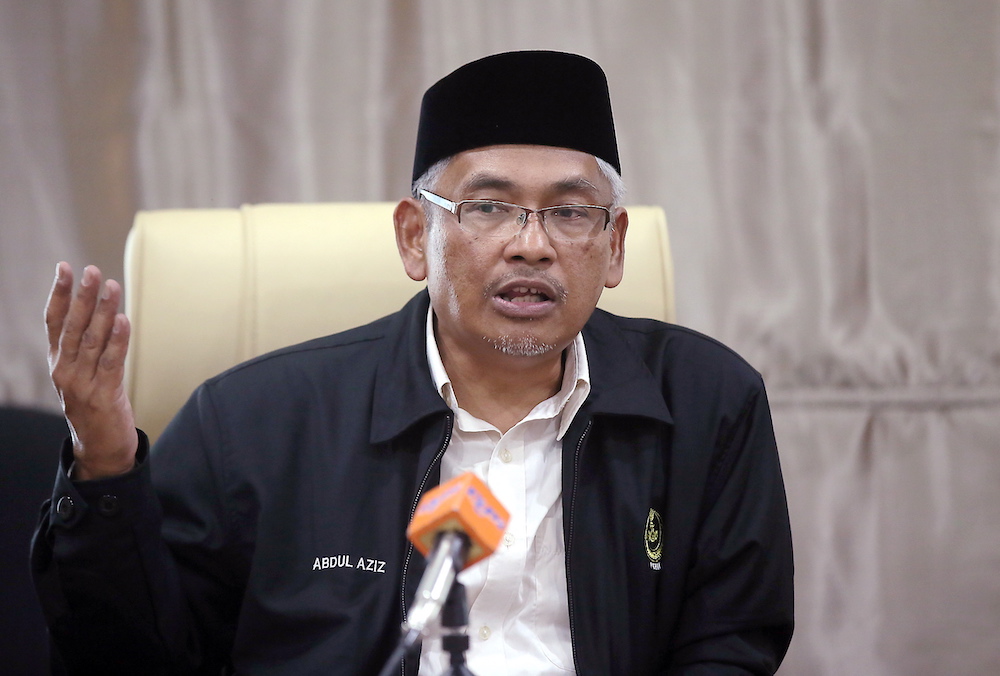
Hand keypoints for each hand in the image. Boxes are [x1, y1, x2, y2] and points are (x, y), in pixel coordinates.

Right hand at [45, 263, 138, 479]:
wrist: (100, 447)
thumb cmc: (94, 403)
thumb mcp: (81, 372)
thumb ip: (84, 345)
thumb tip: (95, 308)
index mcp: (57, 361)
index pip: (54, 321)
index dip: (59, 294)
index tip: (65, 268)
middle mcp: (64, 370)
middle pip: (73, 326)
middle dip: (82, 296)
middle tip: (91, 270)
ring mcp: (82, 383)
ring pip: (92, 340)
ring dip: (103, 311)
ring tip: (111, 286)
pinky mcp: (103, 395)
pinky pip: (111, 362)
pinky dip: (117, 340)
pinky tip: (122, 320)